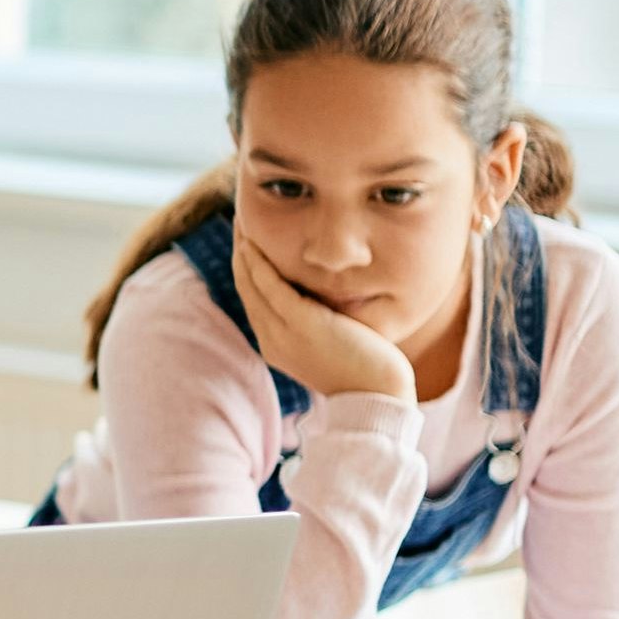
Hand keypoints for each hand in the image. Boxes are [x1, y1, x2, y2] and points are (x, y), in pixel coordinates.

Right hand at [228, 227, 413, 402]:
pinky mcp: (300, 323)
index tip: (250, 243)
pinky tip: (256, 243)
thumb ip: (319, 325)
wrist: (378, 397)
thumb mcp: (332, 346)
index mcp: (275, 346)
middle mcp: (271, 339)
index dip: (248, 269)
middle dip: (241, 254)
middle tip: (243, 222)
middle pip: (245, 288)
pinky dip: (260, 262)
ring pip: (250, 284)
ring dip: (244, 251)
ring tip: (244, 222)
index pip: (253, 300)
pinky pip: (270, 285)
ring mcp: (282, 333)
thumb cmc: (366, 373)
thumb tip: (324, 303)